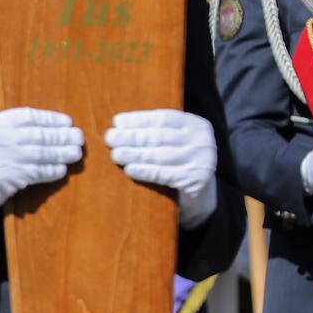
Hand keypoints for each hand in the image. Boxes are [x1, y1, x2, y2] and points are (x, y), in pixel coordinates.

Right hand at [0, 107, 83, 220]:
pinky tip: (60, 170)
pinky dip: (50, 171)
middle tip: (78, 138)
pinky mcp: (6, 177)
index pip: (27, 116)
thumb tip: (44, 126)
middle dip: (60, 136)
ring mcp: (1, 157)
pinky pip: (35, 172)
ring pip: (39, 153)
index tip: (66, 122)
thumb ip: (7, 128)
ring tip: (75, 154)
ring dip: (60, 154)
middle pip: (37, 135)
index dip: (49, 119)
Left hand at [105, 110, 218, 230]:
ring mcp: (202, 161)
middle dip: (131, 137)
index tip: (117, 121)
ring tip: (115, 154)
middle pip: (159, 136)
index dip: (139, 119)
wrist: (201, 194)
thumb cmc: (179, 161)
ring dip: (134, 154)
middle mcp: (202, 141)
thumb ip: (155, 131)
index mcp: (196, 125)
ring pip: (160, 155)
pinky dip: (144, 171)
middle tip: (110, 138)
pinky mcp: (196, 181)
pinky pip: (164, 174)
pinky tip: (129, 169)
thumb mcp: (174, 142)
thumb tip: (119, 124)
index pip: (164, 118)